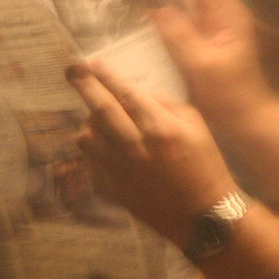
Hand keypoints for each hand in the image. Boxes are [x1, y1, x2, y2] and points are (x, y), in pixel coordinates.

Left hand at [70, 59, 237, 249]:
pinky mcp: (113, 190)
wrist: (202, 216)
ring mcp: (120, 171)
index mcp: (159, 128)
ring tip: (97, 119)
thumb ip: (166, 105)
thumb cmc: (205, 166)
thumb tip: (138, 94)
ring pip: (86, 138)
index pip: (126, 93)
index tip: (92, 62)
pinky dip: (93, 151)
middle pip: (100, 110)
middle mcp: (135, 147)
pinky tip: (105, 148)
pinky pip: (90, 163)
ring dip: (88, 123)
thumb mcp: (196, 126)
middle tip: (72, 70)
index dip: (106, 75)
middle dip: (83, 86)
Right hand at [153, 0, 270, 127]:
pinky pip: (188, 26)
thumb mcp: (201, 62)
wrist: (246, 118)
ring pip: (191, 8)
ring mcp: (217, 32)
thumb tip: (159, 8)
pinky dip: (172, 20)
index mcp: (230, 16)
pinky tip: (152, 22)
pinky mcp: (209, 46)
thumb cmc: (230, 92)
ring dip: (171, 1)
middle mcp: (225, 19)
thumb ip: (180, 34)